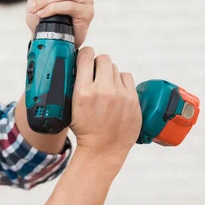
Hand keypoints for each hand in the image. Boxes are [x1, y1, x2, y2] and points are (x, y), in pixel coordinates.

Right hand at [70, 47, 141, 172]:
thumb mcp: (71, 107)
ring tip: (105, 85)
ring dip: (109, 73)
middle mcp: (103, 90)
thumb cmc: (85, 130)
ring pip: (115, 68)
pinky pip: (127, 77)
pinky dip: (121, 81)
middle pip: (103, 59)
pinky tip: (117, 90)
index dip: (85, 54)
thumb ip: (75, 86)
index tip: (84, 57)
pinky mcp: (133, 99)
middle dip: (97, 63)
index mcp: (83, 91)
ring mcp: (120, 95)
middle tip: (95, 72)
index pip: (86, 56)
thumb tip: (78, 67)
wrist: (103, 150)